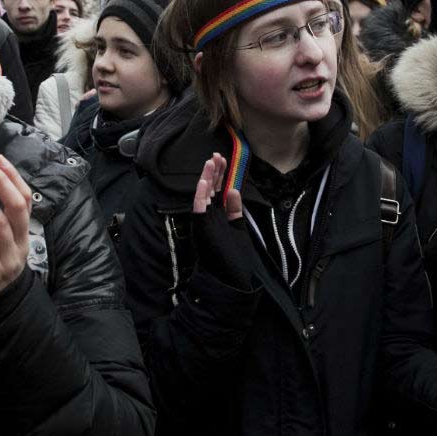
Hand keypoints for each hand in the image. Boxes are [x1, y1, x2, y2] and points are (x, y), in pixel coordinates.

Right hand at [190, 154, 257, 289]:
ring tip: (210, 161)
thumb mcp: (237, 229)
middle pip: (210, 189)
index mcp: (217, 216)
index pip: (217, 191)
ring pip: (202, 195)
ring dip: (205, 178)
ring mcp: (204, 222)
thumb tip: (234, 190)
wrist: (234, 280)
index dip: (220, 175)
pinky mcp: (202, 228)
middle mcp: (209, 217)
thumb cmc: (235, 258)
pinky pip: (198, 209)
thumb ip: (235, 211)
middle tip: (217, 154)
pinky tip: (203, 181)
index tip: (223, 159)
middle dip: (213, 172)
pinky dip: (200, 195)